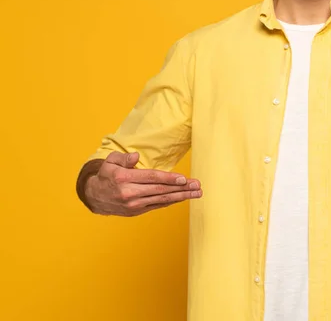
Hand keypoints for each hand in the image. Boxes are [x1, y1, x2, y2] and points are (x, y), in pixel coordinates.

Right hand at [84, 151, 201, 215]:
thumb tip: (135, 156)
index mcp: (124, 179)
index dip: (169, 178)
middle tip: (197, 186)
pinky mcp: (137, 211)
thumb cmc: (107, 175)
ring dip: (182, 196)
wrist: (94, 197)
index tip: (184, 178)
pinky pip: (157, 205)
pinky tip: (183, 197)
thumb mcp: (111, 162)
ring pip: (162, 199)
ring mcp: (134, 204)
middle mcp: (129, 193)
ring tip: (196, 193)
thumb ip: (124, 158)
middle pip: (161, 190)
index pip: (152, 178)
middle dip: (182, 188)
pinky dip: (171, 201)